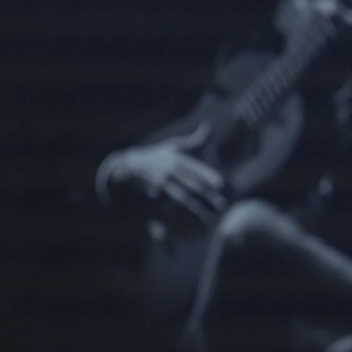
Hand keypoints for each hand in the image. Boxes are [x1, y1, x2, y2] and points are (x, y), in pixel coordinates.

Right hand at [107, 123, 224, 222]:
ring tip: (210, 220)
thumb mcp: (174, 145)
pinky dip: (181, 214)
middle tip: (222, 205)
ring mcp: (162, 185)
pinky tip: (192, 225)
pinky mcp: (156, 195)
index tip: (220, 184)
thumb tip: (208, 126)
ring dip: (196, 210)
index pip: (195, 168)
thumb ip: (194, 140)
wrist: (129, 166)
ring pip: (182, 199)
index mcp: (177, 159)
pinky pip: (170, 208)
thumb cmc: (157, 155)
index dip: (207, 176)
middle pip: (191, 185)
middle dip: (207, 196)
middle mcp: (170, 172)